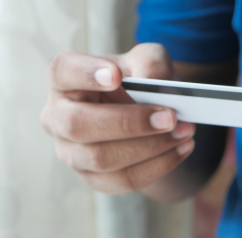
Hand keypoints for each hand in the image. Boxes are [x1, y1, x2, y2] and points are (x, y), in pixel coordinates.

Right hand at [40, 43, 195, 194]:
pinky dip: (157, 166)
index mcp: (64, 79)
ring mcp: (70, 152)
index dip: (85, 74)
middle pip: (78, 125)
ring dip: (149, 147)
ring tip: (183, 132)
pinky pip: (121, 180)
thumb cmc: (138, 82)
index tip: (116, 75)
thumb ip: (151, 62)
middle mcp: (57, 117)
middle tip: (170, 116)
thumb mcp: (148, 60)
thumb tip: (153, 83)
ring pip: (101, 158)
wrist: (146, 117)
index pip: (62, 72)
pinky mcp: (92, 178)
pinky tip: (182, 148)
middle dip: (128, 123)